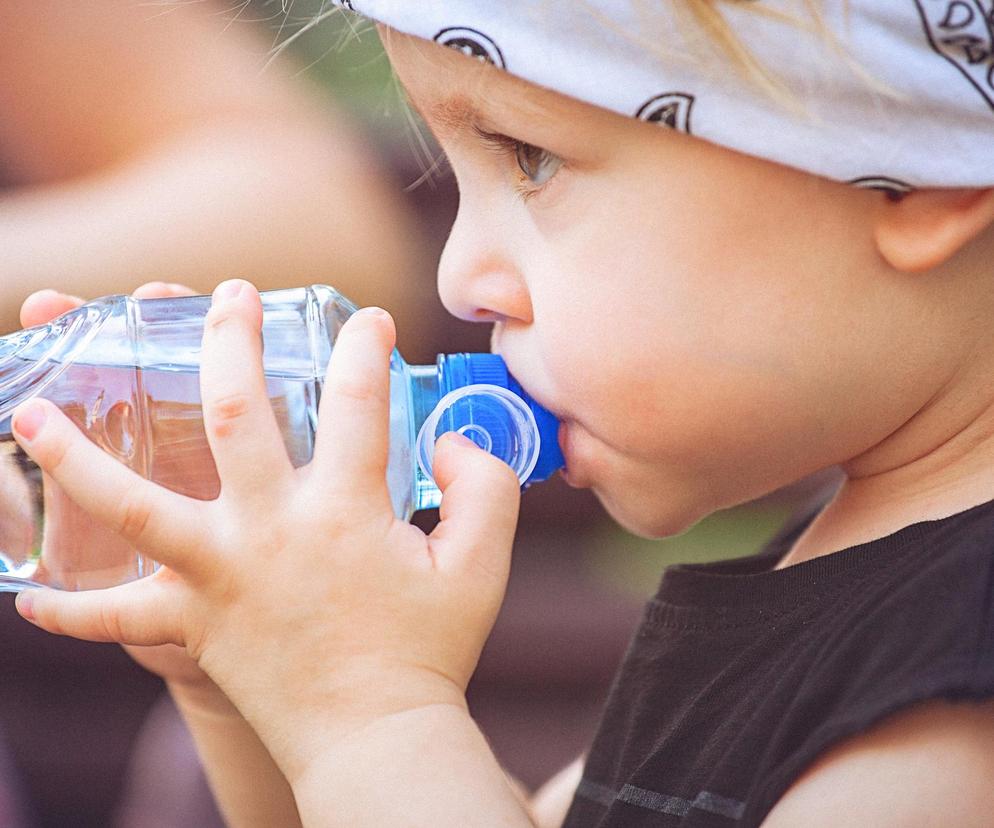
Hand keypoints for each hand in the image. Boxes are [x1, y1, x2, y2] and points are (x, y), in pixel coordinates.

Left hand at [10, 279, 521, 781]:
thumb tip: (449, 441)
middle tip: (226, 296)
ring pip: (134, 505)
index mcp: (345, 510)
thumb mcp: (481, 565)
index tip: (367, 322)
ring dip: (77, 457)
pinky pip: (118, 620)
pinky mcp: (194, 624)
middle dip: (228, 341)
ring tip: (28, 412)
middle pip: (234, 415)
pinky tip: (29, 599)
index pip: (356, 400)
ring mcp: (221, 576)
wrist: (375, 737)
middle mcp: (272, 530)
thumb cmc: (429, 649)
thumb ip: (482, 488)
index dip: (365, 347)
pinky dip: (73, 611)